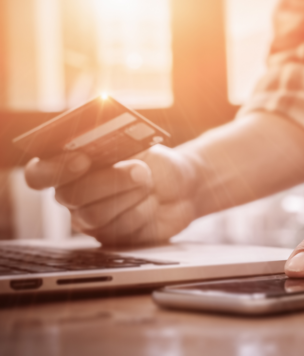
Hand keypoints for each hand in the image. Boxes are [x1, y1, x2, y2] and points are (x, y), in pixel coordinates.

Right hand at [24, 145, 198, 246]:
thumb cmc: (156, 164)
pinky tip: (152, 203)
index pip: (38, 174)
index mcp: (71, 167)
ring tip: (149, 184)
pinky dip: (142, 212)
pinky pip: (119, 229)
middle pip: (71, 196)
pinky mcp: (111, 238)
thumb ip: (117, 147)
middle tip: (140, 171)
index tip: (82, 160)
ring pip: (96, 215)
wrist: (183, 188)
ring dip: (130, 196)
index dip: (54, 169)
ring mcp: (91, 220)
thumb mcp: (139, 147)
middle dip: (110, 181)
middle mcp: (74, 196)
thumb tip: (104, 147)